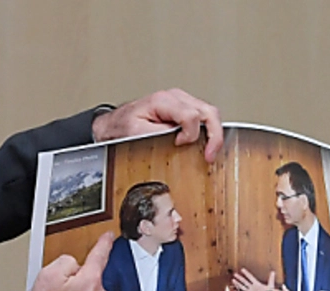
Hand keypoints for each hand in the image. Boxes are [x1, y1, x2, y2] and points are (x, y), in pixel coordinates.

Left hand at [92, 89, 222, 162]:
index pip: (190, 115)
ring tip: (209, 151)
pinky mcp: (184, 108)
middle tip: (210, 154)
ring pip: (210, 113)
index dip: (190, 134)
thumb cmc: (123, 126)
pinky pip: (204, 116)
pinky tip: (205, 143)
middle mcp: (176, 97)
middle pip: (208, 111)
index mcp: (163, 101)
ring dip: (214, 133)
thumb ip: (160, 133)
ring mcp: (182, 101)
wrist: (115, 123)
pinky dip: (208, 130)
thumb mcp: (136, 132)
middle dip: (214, 135)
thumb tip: (181, 139)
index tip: (180, 145)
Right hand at [231, 268, 274, 290]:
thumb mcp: (270, 286)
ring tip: (233, 280)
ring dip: (238, 284)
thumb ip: (271, 279)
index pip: (250, 277)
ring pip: (242, 287)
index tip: (242, 269)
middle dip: (239, 278)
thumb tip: (273, 272)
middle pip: (244, 282)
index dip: (246, 273)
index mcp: (257, 284)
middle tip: (235, 274)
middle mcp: (253, 288)